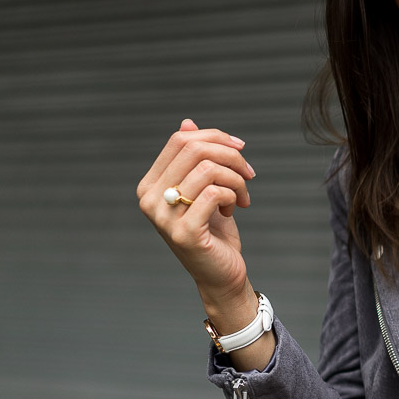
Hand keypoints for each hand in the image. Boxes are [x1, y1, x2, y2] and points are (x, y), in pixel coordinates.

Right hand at [136, 118, 256, 303]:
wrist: (221, 275)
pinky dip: (233, 195)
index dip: (214, 136)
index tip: (240, 149)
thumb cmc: (214, 232)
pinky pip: (214, 193)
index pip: (179, 140)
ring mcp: (165, 217)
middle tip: (249, 174)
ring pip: (208, 169)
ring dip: (236, 179)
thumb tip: (188, 123)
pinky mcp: (185, 233)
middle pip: (194, 150)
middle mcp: (150, 199)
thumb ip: (194, 159)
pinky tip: (235, 207)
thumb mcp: (205, 189)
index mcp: (150, 185)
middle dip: (231, 156)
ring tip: (242, 196)